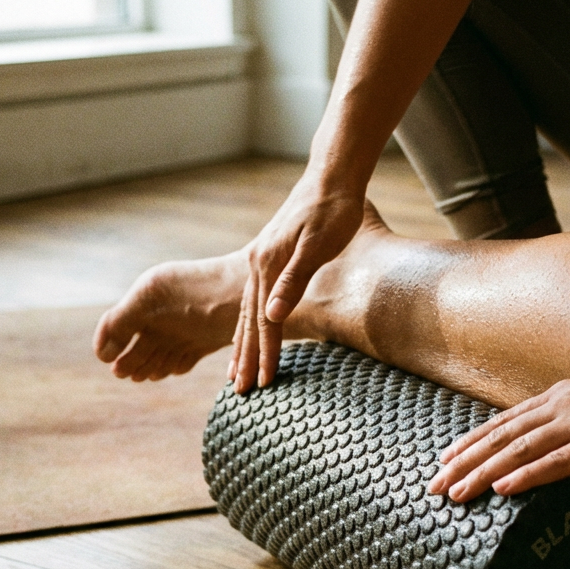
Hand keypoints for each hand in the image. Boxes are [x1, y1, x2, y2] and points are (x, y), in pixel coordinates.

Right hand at [229, 175, 364, 392]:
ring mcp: (261, 260)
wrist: (332, 177)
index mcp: (268, 266)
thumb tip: (272, 316)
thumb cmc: (333, 210)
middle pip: (249, 321)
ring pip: (247, 311)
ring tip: (236, 370)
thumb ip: (294, 281)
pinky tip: (250, 328)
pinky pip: (253, 297)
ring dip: (242, 343)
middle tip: (241, 391)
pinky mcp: (270, 255)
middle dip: (246, 357)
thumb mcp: (318, 245)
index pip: (265, 322)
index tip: (263, 383)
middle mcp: (258, 264)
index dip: (265, 354)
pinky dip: (248, 320)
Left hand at [427, 355, 569, 501]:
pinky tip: (506, 488)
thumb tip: (554, 436)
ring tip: (457, 492)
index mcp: (560, 397)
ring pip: (521, 450)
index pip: (504, 422)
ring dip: (484, 472)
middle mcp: (563, 406)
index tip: (444, 461)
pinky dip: (528, 475)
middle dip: (464, 462)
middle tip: (434, 486)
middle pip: (502, 437)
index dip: (471, 443)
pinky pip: (560, 462)